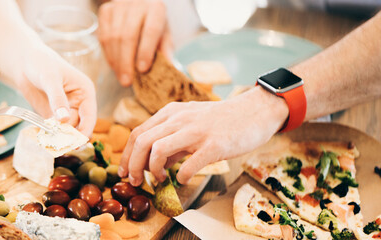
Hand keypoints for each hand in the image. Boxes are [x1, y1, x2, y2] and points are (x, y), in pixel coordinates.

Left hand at [14, 43, 96, 135]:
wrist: (24, 62)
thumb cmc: (41, 63)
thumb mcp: (50, 78)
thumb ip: (57, 99)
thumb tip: (64, 120)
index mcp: (85, 92)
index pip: (90, 116)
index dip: (85, 130)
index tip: (77, 143)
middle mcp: (79, 103)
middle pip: (80, 127)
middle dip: (71, 136)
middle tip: (60, 145)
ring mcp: (65, 111)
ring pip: (67, 131)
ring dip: (59, 137)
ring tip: (50, 141)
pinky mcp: (52, 116)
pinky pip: (54, 130)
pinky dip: (50, 136)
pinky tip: (44, 138)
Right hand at [98, 0, 172, 86]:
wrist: (138, 4)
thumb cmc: (153, 21)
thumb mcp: (164, 32)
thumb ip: (166, 48)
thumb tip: (169, 67)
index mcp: (156, 9)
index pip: (150, 30)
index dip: (145, 51)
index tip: (142, 69)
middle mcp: (137, 4)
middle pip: (128, 36)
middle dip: (126, 62)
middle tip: (127, 80)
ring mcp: (119, 6)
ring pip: (113, 37)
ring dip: (116, 61)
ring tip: (121, 76)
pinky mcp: (106, 11)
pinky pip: (103, 36)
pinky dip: (108, 54)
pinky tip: (114, 65)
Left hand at [118, 87, 289, 185]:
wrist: (255, 111)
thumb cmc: (221, 121)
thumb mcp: (191, 124)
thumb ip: (172, 141)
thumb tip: (155, 164)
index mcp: (171, 112)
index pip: (138, 133)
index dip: (126, 156)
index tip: (125, 172)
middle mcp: (179, 118)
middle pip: (141, 142)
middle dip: (132, 165)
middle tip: (136, 181)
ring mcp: (196, 131)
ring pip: (157, 150)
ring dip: (152, 170)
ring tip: (159, 179)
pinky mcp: (213, 145)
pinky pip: (188, 165)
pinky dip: (180, 177)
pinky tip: (183, 179)